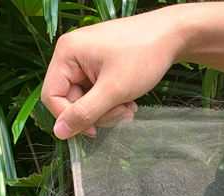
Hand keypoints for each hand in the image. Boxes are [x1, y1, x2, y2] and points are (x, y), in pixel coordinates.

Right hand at [41, 10, 181, 138]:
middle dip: (96, 114)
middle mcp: (71, 55)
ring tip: (129, 107)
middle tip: (121, 114)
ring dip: (107, 111)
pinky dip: (112, 103)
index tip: (93, 130)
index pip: (51, 96)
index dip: (69, 118)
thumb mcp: (112, 91)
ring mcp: (86, 61)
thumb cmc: (142, 56)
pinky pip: (97, 94)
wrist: (171, 36)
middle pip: (70, 101)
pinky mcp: (99, 66)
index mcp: (67, 53)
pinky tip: (129, 101)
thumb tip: (58, 132)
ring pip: (86, 101)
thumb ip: (84, 113)